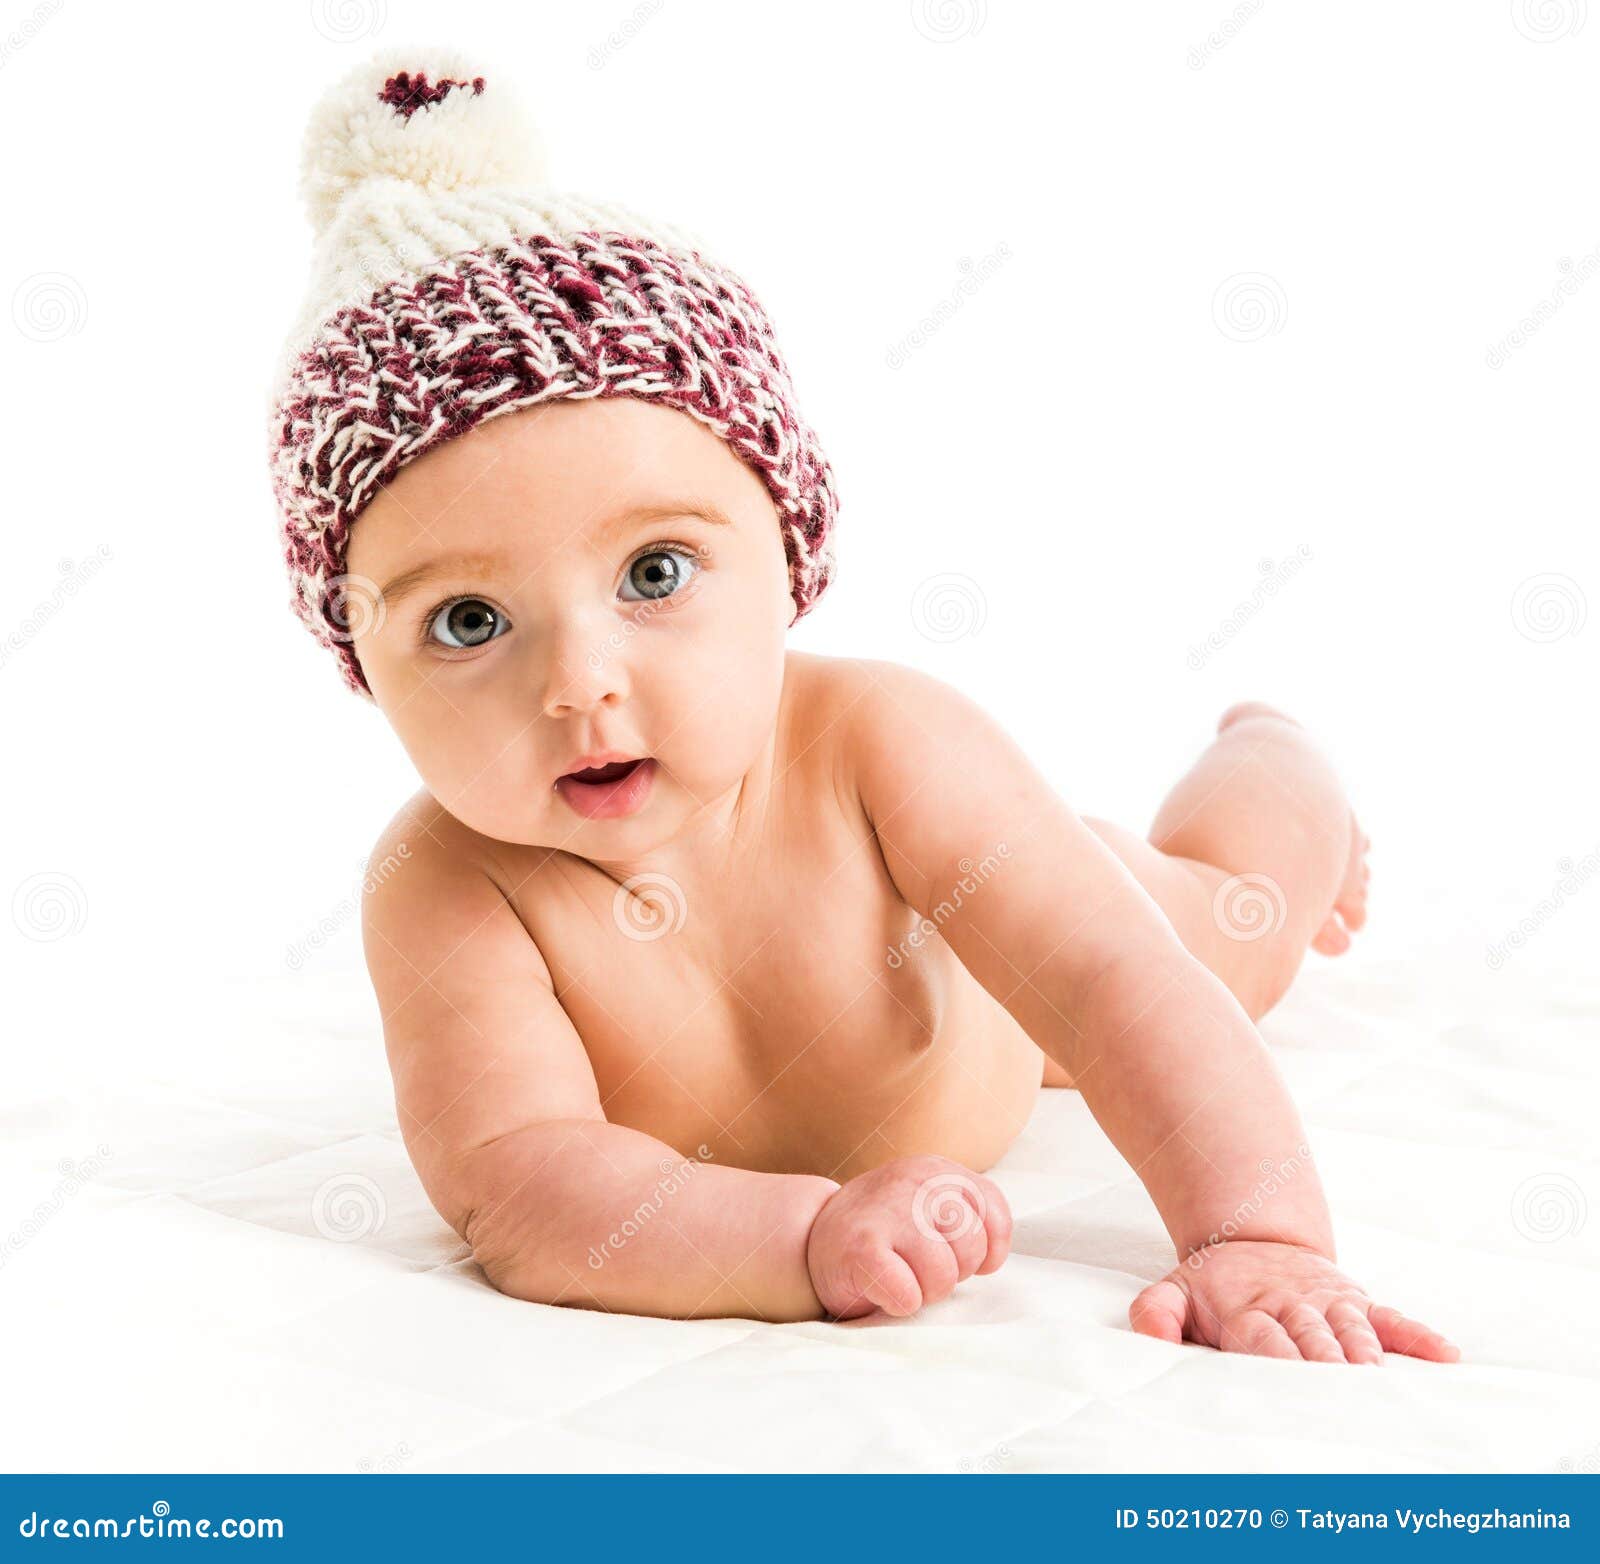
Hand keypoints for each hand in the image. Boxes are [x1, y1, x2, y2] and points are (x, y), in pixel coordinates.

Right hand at [806, 1154, 1011, 1318]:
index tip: (949, 1252)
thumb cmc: (883, 1231)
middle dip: (950, 1272)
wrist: (809, 1237)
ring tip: (896, 1274)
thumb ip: (968, 1215)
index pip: (994, 1215)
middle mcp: (915, 1181)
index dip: (981, 1249)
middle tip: (914, 1264)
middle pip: (971, 1251)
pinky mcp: (862, 1249)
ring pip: (943, 1278)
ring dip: (923, 1291)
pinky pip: (908, 1296)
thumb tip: (992, 1258)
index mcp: (936, 1169)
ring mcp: (889, 1212)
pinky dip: (897, 1303)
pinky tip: (878, 1286)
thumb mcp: (929, 1205)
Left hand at [1129, 1239, 1459, 1363]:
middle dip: (1328, 1370)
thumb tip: (1149, 1341)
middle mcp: (1292, 1305)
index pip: (1263, 1340)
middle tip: (1345, 1402)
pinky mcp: (1356, 1300)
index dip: (1277, 1363)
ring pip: (1354, 1331)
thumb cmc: (1212, 1284)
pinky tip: (1446, 1355)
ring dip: (1369, 1358)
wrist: (1251, 1235)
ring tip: (1386, 1389)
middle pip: (1314, 1340)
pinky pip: (1392, 1318)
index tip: (1288, 1389)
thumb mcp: (1172, 1290)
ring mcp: (1328, 1302)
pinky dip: (1418, 1336)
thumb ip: (1156, 1315)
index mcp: (1246, 1309)